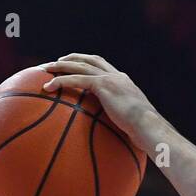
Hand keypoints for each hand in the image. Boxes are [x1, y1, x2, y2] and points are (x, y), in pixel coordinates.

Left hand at [43, 54, 157, 149]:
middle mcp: (117, 76)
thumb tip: (117, 137)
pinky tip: (48, 86)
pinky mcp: (103, 85)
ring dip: (61, 65)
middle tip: (57, 61)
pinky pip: (76, 80)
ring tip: (46, 69)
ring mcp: (110, 78)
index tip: (77, 65)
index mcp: (124, 82)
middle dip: (73, 58)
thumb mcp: (132, 123)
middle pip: (90, 60)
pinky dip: (60, 81)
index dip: (88, 63)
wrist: (148, 125)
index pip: (103, 66)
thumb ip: (122, 123)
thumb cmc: (144, 131)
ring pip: (80, 65)